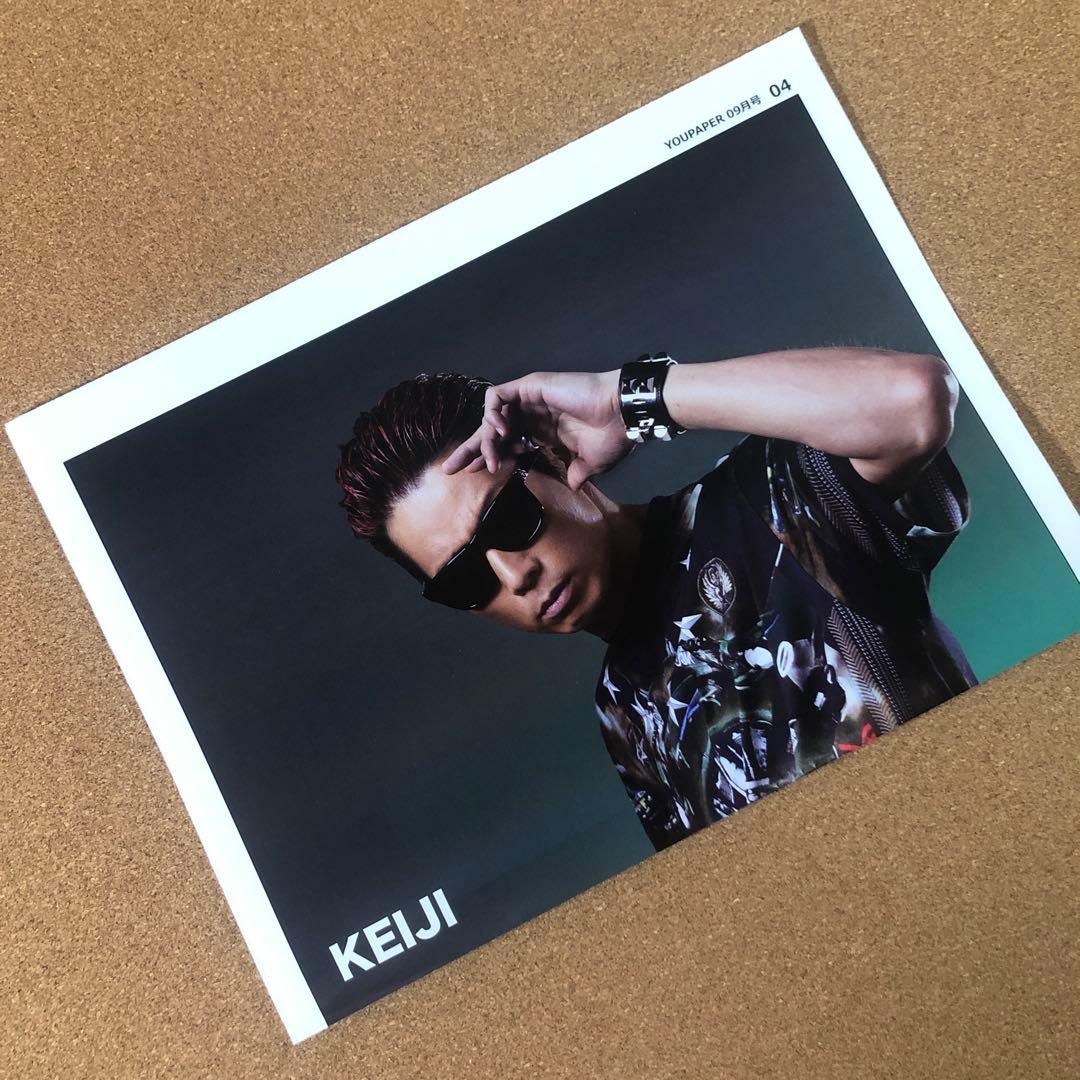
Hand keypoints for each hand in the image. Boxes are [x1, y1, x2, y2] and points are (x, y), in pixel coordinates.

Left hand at [441, 369, 629, 489]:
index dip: (490, 458)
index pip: (506, 446)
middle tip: (449, 469)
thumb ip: (576, 474)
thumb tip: (572, 487)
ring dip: (484, 440)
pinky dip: (491, 414)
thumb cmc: (612, 437)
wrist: (623, 416)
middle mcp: (532, 416)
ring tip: (488, 459)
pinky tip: (499, 433)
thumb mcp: (590, 465)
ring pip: (490, 417)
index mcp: (543, 433)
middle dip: (469, 450)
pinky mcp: (529, 387)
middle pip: (491, 432)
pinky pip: (496, 397)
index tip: (474, 474)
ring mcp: (529, 400)